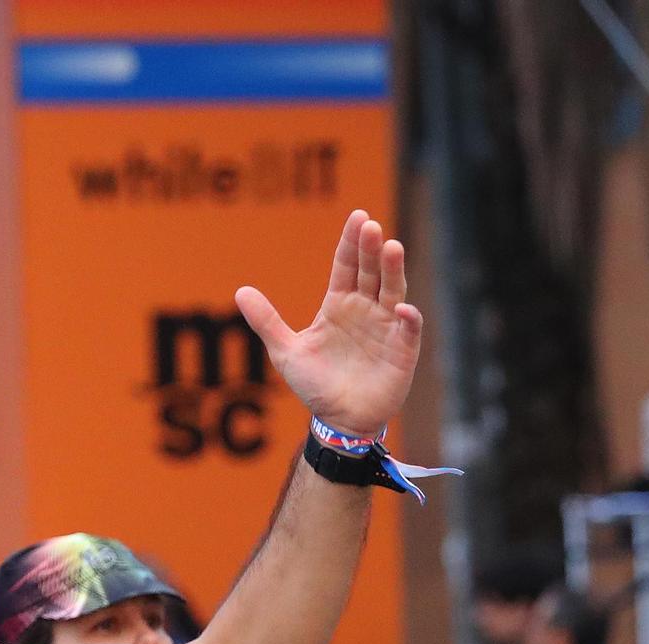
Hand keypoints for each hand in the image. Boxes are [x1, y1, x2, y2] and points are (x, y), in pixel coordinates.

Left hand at [237, 210, 423, 435]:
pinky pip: (408, 330)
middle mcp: (365, 309)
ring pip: (392, 291)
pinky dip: (408, 319)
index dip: (351, 243)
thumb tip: (240, 291)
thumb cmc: (315, 385)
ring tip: (392, 247)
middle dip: (370, 249)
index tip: (357, 217)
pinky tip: (402, 309)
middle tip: (369, 226)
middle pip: (370, 272)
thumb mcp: (286, 351)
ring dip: (393, 271)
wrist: (338, 420)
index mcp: (339, 305)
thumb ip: (266, 321)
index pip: (347, 266)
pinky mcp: (402, 350)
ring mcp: (386, 327)